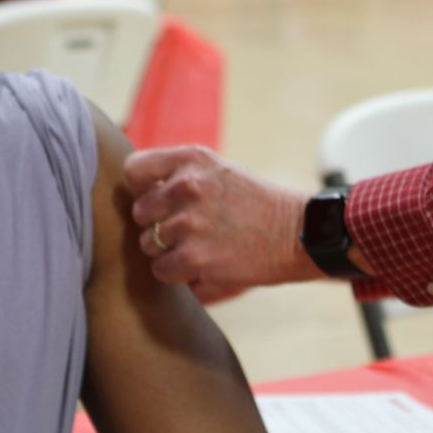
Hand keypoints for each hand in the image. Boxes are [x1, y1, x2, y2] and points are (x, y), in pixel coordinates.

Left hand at [123, 146, 320, 302]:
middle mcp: (187, 185)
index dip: (141, 190)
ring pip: (149, 244)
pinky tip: (205, 264)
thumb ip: (177, 176)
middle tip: (188, 230)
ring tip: (201, 246)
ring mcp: (189, 222)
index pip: (134, 170)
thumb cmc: (255, 204)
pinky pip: (162, 270)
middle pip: (139, 213)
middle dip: (157, 225)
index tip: (157, 201)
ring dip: (168, 252)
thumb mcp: (217, 171)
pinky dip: (179, 274)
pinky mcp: (194, 257)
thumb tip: (134, 193)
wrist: (297, 233)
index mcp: (191, 159)